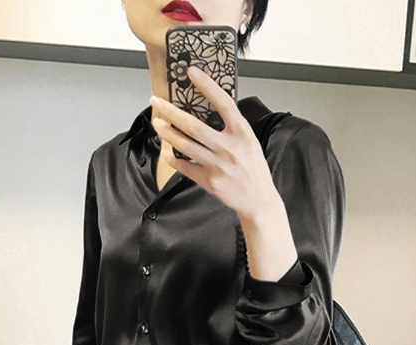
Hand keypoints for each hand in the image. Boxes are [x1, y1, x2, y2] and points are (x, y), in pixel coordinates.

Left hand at [150, 65, 277, 223]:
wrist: (260, 201)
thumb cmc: (254, 170)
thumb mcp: (250, 142)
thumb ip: (232, 127)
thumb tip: (210, 109)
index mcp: (242, 133)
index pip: (223, 103)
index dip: (206, 85)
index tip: (191, 72)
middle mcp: (229, 148)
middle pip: (193, 126)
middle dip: (171, 112)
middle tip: (156, 102)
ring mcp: (218, 165)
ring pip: (185, 145)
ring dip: (167, 133)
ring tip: (157, 123)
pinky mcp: (210, 181)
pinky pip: (185, 167)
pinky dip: (173, 159)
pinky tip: (166, 151)